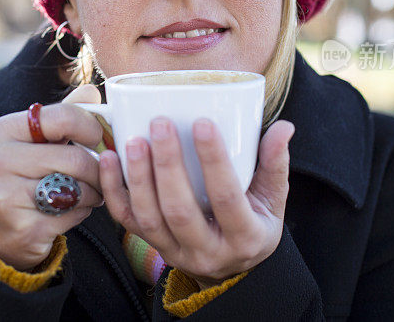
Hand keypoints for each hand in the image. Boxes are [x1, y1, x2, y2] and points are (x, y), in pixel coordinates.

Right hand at [0, 85, 104, 270]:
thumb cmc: (16, 177)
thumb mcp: (29, 141)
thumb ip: (60, 116)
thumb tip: (92, 92)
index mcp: (0, 131)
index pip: (63, 117)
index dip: (91, 127)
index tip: (97, 138)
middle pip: (76, 158)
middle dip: (98, 168)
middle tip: (102, 173)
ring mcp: (7, 197)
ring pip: (79, 188)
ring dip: (94, 191)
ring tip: (87, 191)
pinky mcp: (25, 229)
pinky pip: (74, 214)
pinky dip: (83, 212)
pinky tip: (72, 210)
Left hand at [99, 117, 293, 286]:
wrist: (231, 269)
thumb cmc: (254, 225)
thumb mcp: (273, 201)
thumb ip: (275, 164)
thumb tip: (284, 128)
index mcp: (244, 237)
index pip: (227, 198)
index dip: (214, 161)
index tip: (203, 123)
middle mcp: (207, 250)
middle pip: (180, 210)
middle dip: (167, 165)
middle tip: (161, 123)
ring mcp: (175, 251)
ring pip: (149, 217)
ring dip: (137, 177)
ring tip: (134, 140)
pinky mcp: (152, 245)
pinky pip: (126, 221)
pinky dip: (113, 190)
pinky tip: (109, 159)